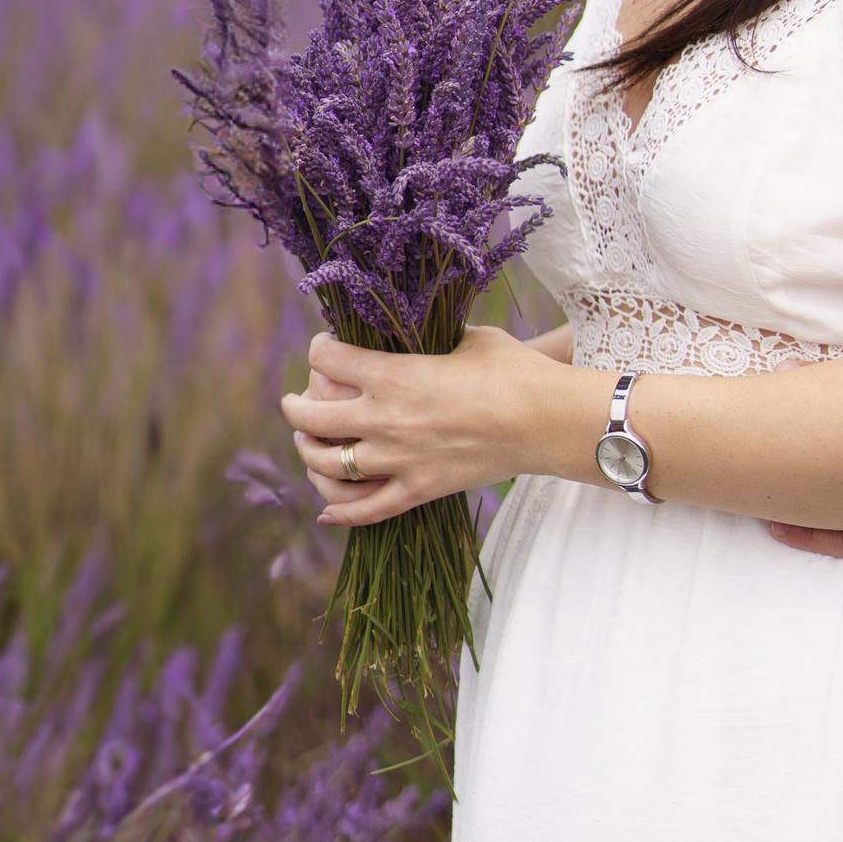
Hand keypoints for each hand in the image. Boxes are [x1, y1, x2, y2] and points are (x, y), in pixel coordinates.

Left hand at [280, 325, 557, 528]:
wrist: (547, 420)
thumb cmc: (512, 369)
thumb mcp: (466, 337)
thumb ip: (430, 338)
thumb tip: (417, 328)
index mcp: (393, 374)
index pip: (327, 358)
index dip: (319, 348)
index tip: (324, 346)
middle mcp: (385, 418)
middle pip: (312, 417)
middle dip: (295, 406)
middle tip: (295, 402)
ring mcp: (399, 459)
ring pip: (328, 465)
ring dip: (309, 453)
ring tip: (307, 444)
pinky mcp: (419, 489)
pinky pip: (368, 510)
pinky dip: (342, 512)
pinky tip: (325, 511)